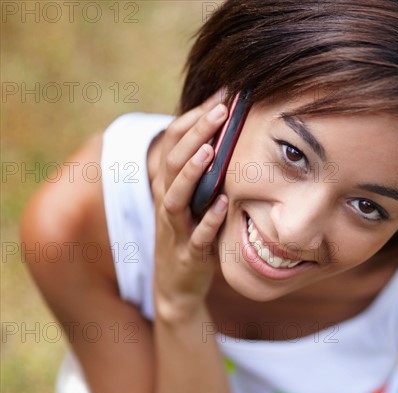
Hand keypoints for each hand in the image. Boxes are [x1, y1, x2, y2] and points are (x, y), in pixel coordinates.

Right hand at [151, 91, 228, 316]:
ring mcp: (175, 230)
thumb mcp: (190, 203)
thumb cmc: (188, 237)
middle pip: (173, 162)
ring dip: (192, 172)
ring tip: (211, 149)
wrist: (176, 286)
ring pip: (176, 197)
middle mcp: (167, 203)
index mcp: (168, 187)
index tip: (221, 96)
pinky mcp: (189, 254)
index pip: (173, 144)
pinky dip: (209, 219)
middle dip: (196, 133)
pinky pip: (197, 236)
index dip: (193, 118)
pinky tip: (224, 202)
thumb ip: (200, 174)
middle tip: (221, 108)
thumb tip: (224, 138)